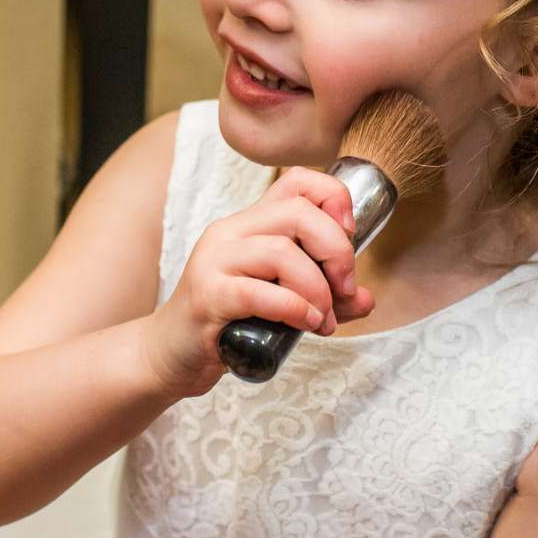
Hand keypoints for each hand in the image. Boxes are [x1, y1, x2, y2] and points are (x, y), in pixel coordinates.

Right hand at [143, 170, 371, 397]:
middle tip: (345, 289)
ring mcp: (215, 262)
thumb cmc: (227, 324)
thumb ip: (325, 297)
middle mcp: (230, 233)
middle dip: (336, 250)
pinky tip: (306, 324)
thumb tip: (367, 298)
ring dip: (317, 288)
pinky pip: (259, 291)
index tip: (350, 235)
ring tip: (323, 319)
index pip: (296, 181)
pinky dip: (294, 307)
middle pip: (298, 212)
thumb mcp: (282, 304)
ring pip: (281, 251)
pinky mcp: (207, 296)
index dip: (333, 198)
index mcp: (249, 224)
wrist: (170, 356)